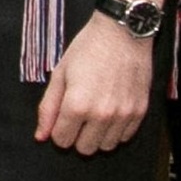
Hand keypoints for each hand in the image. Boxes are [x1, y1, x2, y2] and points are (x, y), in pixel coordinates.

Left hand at [36, 13, 154, 155]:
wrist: (123, 31)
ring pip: (106, 146)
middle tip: (79, 115)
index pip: (61, 141)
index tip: (63, 115)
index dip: (59, 129)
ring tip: (96, 113)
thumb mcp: (60, 74)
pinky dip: (116, 130)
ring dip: (98, 135)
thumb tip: (40, 136)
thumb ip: (48, 107)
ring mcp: (123, 114)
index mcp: (77, 105)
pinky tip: (112, 110)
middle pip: (84, 149)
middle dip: (77, 136)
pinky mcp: (140, 111)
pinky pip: (125, 137)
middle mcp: (101, 115)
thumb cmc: (88, 48)